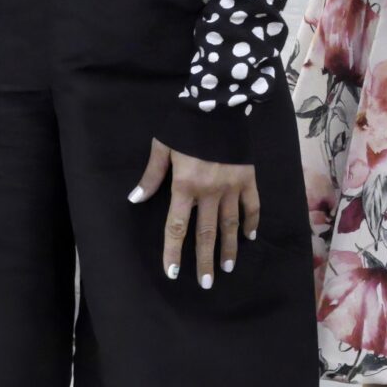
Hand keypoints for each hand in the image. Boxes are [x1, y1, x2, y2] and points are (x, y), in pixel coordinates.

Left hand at [132, 140, 258, 290]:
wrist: (218, 104)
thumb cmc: (185, 126)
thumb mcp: (162, 147)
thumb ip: (151, 176)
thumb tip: (135, 199)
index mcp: (185, 186)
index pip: (177, 227)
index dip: (173, 251)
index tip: (173, 272)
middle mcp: (209, 191)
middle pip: (206, 233)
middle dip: (204, 260)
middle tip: (205, 283)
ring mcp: (232, 186)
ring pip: (230, 224)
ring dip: (229, 247)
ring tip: (227, 268)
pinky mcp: (248, 178)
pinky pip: (251, 204)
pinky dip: (251, 221)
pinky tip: (250, 236)